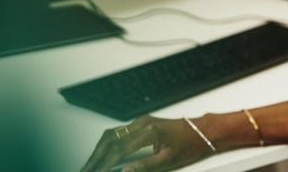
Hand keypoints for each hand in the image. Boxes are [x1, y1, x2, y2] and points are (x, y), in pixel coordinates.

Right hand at [79, 116, 213, 171]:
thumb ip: (145, 166)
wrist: (202, 131)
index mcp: (149, 132)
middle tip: (85, 171)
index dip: (104, 164)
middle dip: (95, 158)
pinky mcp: (141, 123)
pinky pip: (118, 132)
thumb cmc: (189, 144)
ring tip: (89, 166)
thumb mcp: (168, 160)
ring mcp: (141, 121)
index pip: (119, 150)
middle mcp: (142, 123)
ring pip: (111, 135)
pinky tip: (100, 155)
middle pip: (110, 140)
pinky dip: (106, 144)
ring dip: (98, 151)